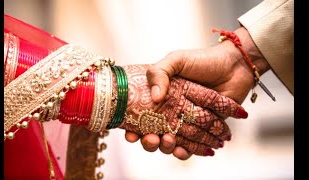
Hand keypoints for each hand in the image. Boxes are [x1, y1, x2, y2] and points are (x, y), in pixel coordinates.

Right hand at [132, 27, 270, 158]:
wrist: (235, 66)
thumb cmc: (203, 60)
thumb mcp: (177, 60)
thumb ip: (160, 73)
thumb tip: (155, 98)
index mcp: (162, 97)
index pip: (142, 115)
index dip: (133, 127)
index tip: (130, 133)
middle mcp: (171, 111)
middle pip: (153, 133)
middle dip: (149, 141)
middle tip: (151, 138)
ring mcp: (187, 122)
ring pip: (170, 142)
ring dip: (165, 147)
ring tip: (168, 142)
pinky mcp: (203, 130)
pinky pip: (191, 146)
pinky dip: (186, 152)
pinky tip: (182, 151)